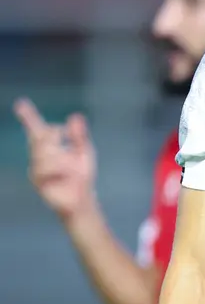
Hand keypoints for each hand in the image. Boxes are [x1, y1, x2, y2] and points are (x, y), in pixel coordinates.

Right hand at [14, 97, 98, 219]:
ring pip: (43, 152)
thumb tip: (75, 116)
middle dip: (55, 136)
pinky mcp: (37, 180)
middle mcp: (39, 155)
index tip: (21, 103)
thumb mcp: (84, 152)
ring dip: (60, 157)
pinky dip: (59, 170)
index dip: (29, 116)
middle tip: (67, 140)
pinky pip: (45, 168)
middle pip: (41, 136)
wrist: (81, 200)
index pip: (38, 128)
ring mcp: (36, 168)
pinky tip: (65, 175)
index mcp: (50, 146)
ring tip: (70, 167)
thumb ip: (79, 135)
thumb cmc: (81, 176)